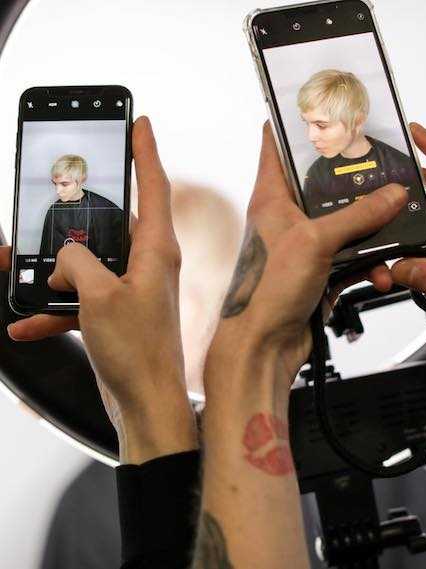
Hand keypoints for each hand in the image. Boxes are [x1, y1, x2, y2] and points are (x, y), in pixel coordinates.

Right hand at [3, 117, 197, 460]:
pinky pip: (84, 299)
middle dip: (85, 220)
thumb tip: (67, 257)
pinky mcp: (121, 311)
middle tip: (61, 209)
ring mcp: (135, 288)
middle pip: (116, 223)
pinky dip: (59, 309)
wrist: (146, 403)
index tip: (140, 124)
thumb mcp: (98, 297)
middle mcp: (150, 264)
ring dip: (61, 274)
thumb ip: (76, 263)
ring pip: (91, 263)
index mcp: (156, 251)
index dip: (145, 151)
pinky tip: (29, 322)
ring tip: (36, 285)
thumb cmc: (137, 353)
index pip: (155, 185)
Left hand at [210, 123, 425, 389]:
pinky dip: (372, 263)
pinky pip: (355, 257)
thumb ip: (356, 217)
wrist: (265, 346)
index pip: (278, 143)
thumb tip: (393, 195)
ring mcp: (307, 244)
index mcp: (272, 196)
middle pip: (329, 185)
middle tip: (398, 173)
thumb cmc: (264, 292)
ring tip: (410, 220)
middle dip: (366, 181)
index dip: (297, 121)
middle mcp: (288, 216)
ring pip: (350, 223)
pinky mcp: (321, 270)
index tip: (325, 105)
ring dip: (379, 226)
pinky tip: (382, 272)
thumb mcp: (314, 243)